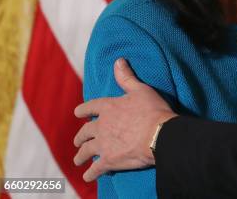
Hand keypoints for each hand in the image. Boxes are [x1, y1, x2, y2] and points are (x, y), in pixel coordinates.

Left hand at [73, 58, 176, 181]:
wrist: (159, 135)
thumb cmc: (153, 110)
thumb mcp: (141, 89)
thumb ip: (126, 77)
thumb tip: (118, 60)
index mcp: (108, 107)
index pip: (90, 107)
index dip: (82, 110)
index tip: (77, 113)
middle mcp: (101, 126)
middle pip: (85, 132)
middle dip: (80, 136)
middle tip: (78, 141)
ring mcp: (103, 144)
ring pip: (86, 151)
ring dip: (81, 156)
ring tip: (78, 159)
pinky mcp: (108, 160)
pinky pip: (95, 169)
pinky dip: (90, 173)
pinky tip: (88, 176)